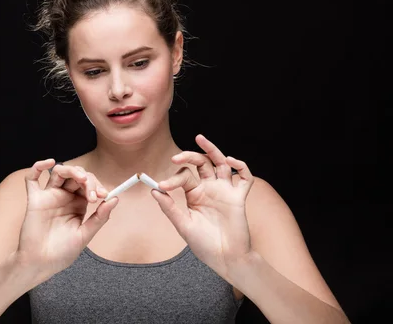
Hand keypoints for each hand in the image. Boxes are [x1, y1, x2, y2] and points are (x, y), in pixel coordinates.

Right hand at [17, 159, 118, 280]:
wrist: (41, 264)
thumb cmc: (62, 252)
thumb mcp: (85, 235)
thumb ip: (100, 217)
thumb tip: (115, 199)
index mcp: (77, 204)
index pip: (89, 185)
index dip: (97, 185)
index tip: (104, 194)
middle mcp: (64, 197)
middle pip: (76, 176)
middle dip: (88, 180)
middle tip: (93, 193)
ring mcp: (49, 196)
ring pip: (59, 172)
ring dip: (72, 170)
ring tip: (82, 178)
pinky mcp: (34, 199)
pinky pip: (32, 178)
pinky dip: (38, 166)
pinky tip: (49, 162)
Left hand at [151, 134, 254, 281]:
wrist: (225, 259)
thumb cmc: (204, 245)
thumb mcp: (183, 226)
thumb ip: (170, 208)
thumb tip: (154, 191)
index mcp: (195, 194)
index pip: (184, 176)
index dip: (173, 179)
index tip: (162, 186)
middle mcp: (210, 189)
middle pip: (201, 163)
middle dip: (189, 156)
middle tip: (176, 157)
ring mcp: (225, 191)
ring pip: (221, 163)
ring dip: (212, 150)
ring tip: (200, 139)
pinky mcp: (239, 198)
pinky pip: (244, 178)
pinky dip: (240, 166)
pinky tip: (230, 161)